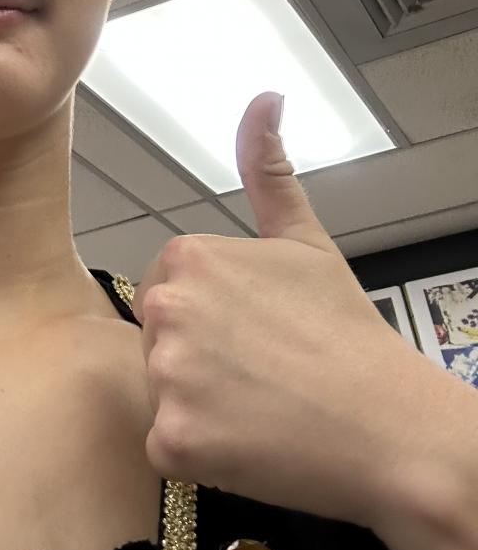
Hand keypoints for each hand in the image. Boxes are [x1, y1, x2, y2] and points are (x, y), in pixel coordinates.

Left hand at [132, 91, 427, 529]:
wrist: (391, 427)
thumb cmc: (346, 334)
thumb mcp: (305, 240)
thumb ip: (268, 168)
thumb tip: (264, 97)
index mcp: (187, 256)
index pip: (167, 289)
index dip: (212, 316)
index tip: (256, 333)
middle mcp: (166, 308)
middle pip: (158, 338)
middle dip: (198, 356)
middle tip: (261, 372)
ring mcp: (166, 376)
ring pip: (161, 391)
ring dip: (199, 404)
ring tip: (259, 405)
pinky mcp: (173, 439)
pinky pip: (168, 444)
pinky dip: (202, 452)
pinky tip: (250, 441)